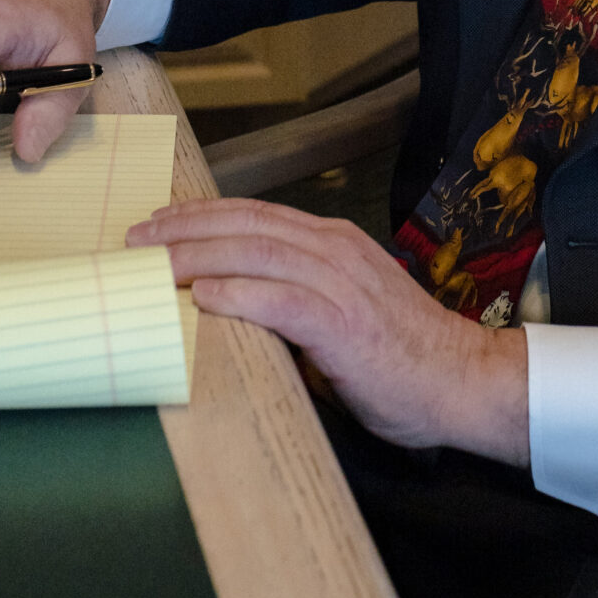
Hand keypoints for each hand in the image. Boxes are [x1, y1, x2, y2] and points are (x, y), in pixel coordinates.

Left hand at [128, 196, 530, 463]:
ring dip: (197, 257)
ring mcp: (341, 284)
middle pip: (246, 225)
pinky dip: (240, 294)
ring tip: (153, 267)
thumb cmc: (404, 358)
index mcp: (334, 244)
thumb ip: (297, 301)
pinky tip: (207, 297)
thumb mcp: (346, 312)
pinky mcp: (344, 324)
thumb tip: (233, 309)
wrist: (462, 382)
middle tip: (135, 240)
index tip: (156, 224)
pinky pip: (282, 299)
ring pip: (256, 253)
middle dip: (183, 229)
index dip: (200, 216)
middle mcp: (335, 252)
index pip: (254, 216)